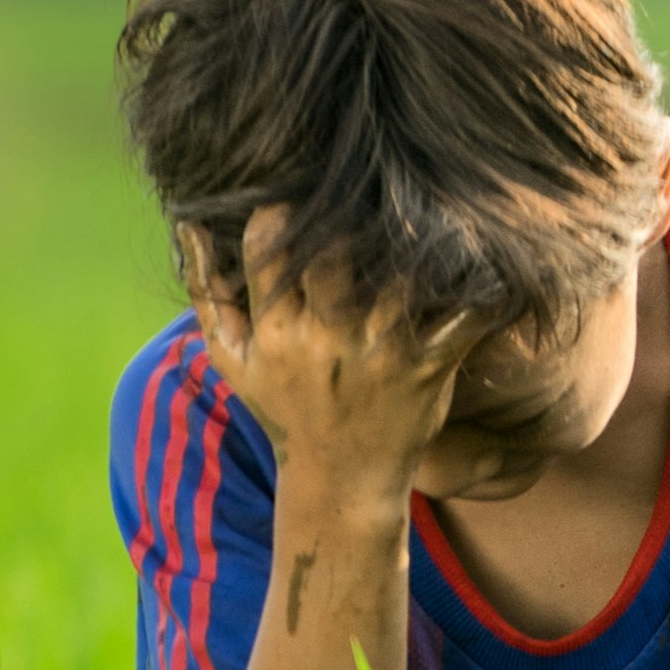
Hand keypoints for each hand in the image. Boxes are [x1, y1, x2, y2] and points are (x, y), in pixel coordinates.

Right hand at [194, 207, 477, 509]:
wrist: (341, 481)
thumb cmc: (284, 407)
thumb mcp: (231, 359)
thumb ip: (207, 292)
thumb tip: (188, 222)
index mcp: (275, 331)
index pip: (269, 250)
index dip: (281, 211)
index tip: (296, 196)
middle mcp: (326, 339)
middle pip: (336, 252)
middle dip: (348, 215)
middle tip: (368, 188)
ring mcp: (380, 354)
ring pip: (400, 275)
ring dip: (414, 238)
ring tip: (425, 208)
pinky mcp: (428, 369)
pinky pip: (461, 319)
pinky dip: (478, 289)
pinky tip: (481, 259)